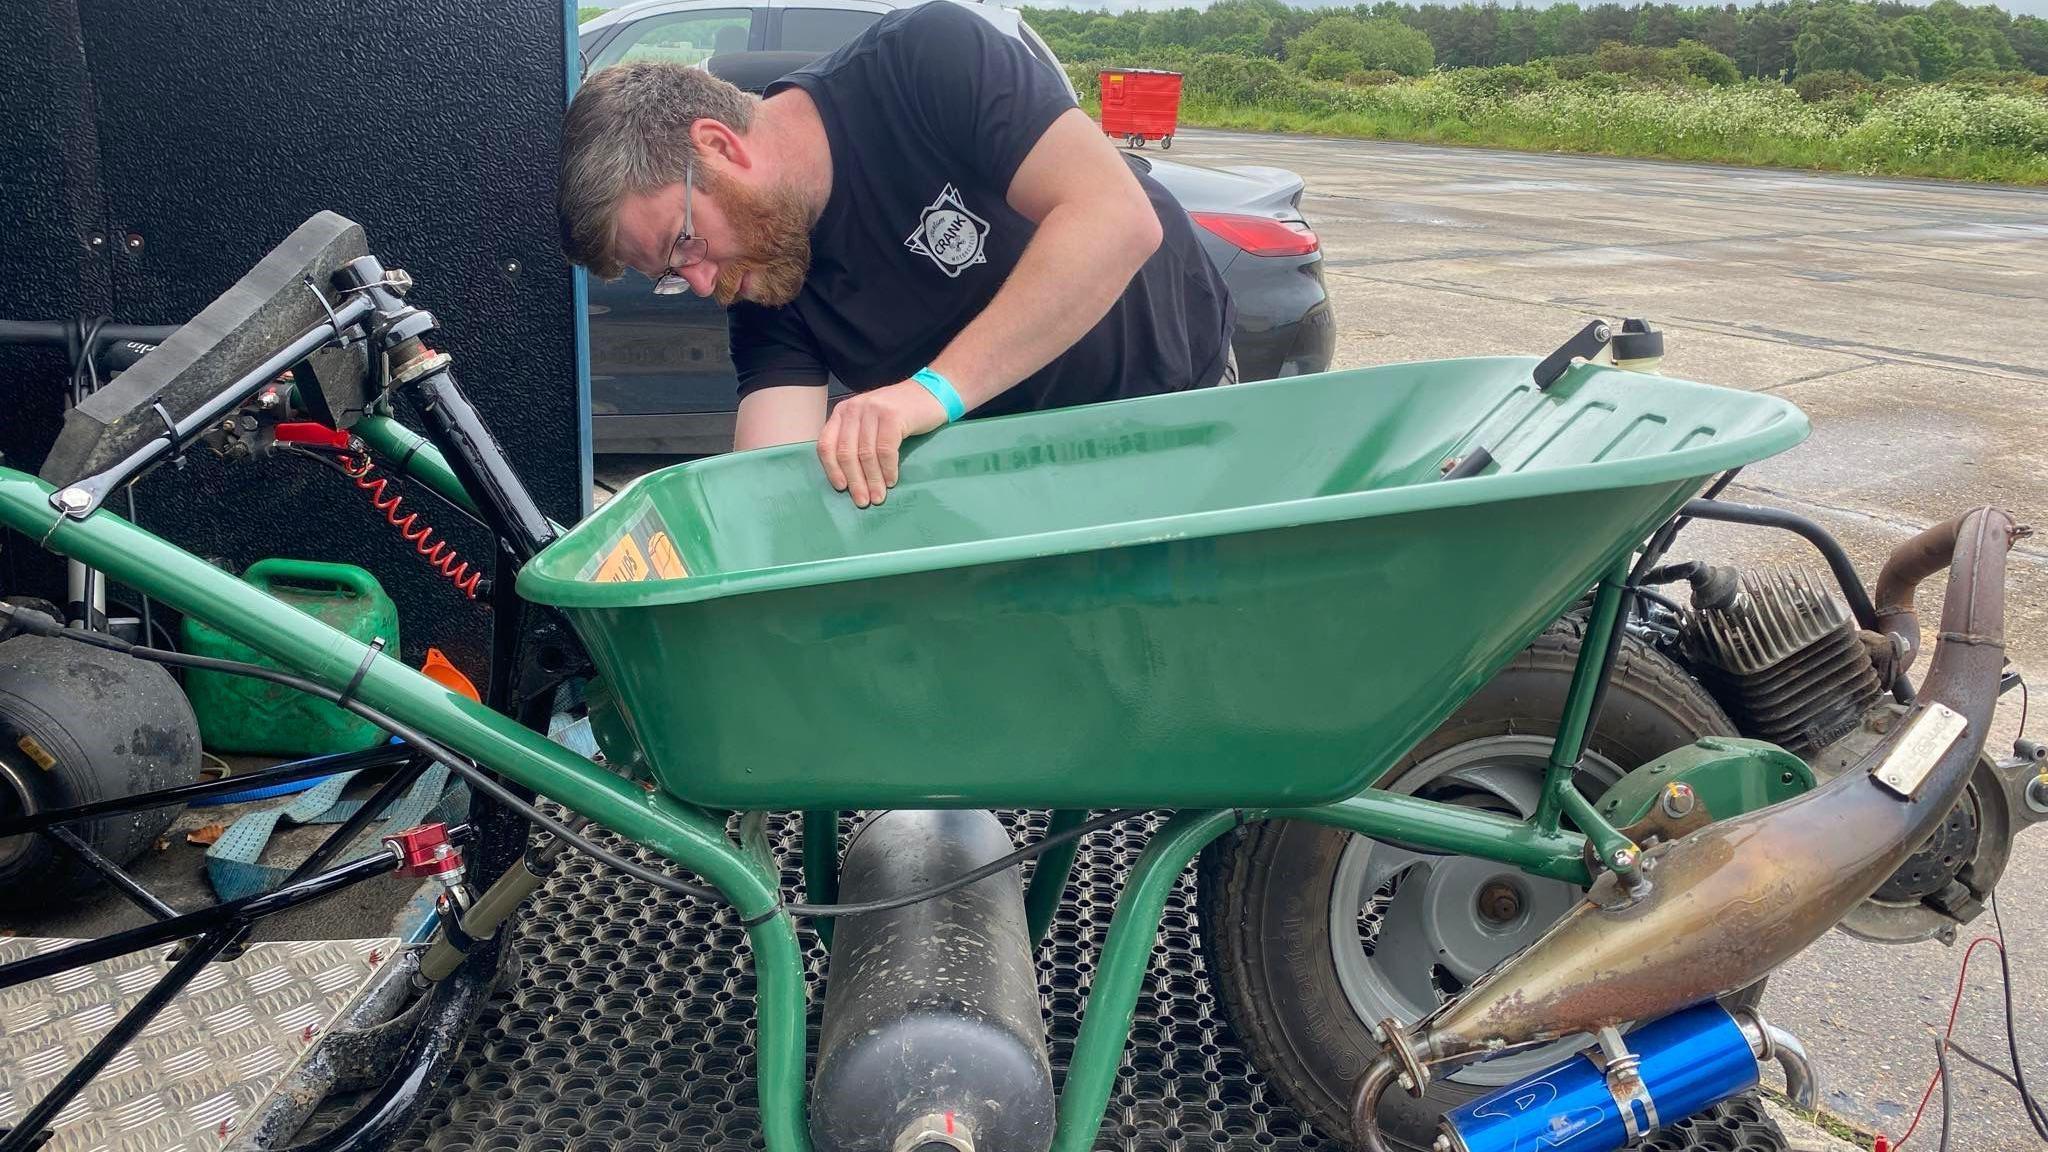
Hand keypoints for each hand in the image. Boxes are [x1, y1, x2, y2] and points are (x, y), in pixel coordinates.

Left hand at [816, 380, 947, 507]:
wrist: (930, 394)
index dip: (832, 469)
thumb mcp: (869, 423)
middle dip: (855, 481)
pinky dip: (888, 469)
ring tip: (878, 496)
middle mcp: (854, 408)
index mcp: (842, 412)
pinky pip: (885, 450)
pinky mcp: (892, 415)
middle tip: (863, 501)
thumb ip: (855, 440)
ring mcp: (873, 410)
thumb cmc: (899, 414)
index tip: (842, 488)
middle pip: (846, 452)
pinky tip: (891, 481)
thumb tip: (848, 479)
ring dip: (872, 480)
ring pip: (866, 454)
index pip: (827, 444)